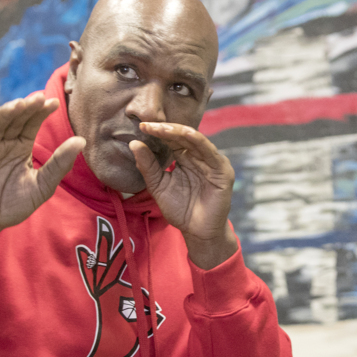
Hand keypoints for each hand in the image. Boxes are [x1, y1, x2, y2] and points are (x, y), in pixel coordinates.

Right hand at [0, 93, 84, 253]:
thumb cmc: (13, 205)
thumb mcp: (42, 185)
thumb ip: (60, 164)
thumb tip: (82, 141)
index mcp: (21, 147)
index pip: (31, 123)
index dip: (41, 112)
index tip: (53, 102)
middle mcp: (3, 143)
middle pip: (14, 119)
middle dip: (26, 107)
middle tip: (39, 98)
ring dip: (6, 112)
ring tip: (19, 105)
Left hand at [128, 122, 237, 269]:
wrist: (197, 232)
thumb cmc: (180, 210)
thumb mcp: (158, 185)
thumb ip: (148, 166)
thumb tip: (134, 143)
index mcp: (185, 158)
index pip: (172, 139)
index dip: (157, 132)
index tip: (140, 126)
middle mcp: (200, 157)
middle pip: (182, 136)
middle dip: (165, 129)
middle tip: (147, 124)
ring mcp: (212, 163)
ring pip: (195, 140)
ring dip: (178, 132)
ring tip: (160, 128)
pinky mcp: (222, 171)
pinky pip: (209, 151)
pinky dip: (197, 141)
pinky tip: (185, 134)